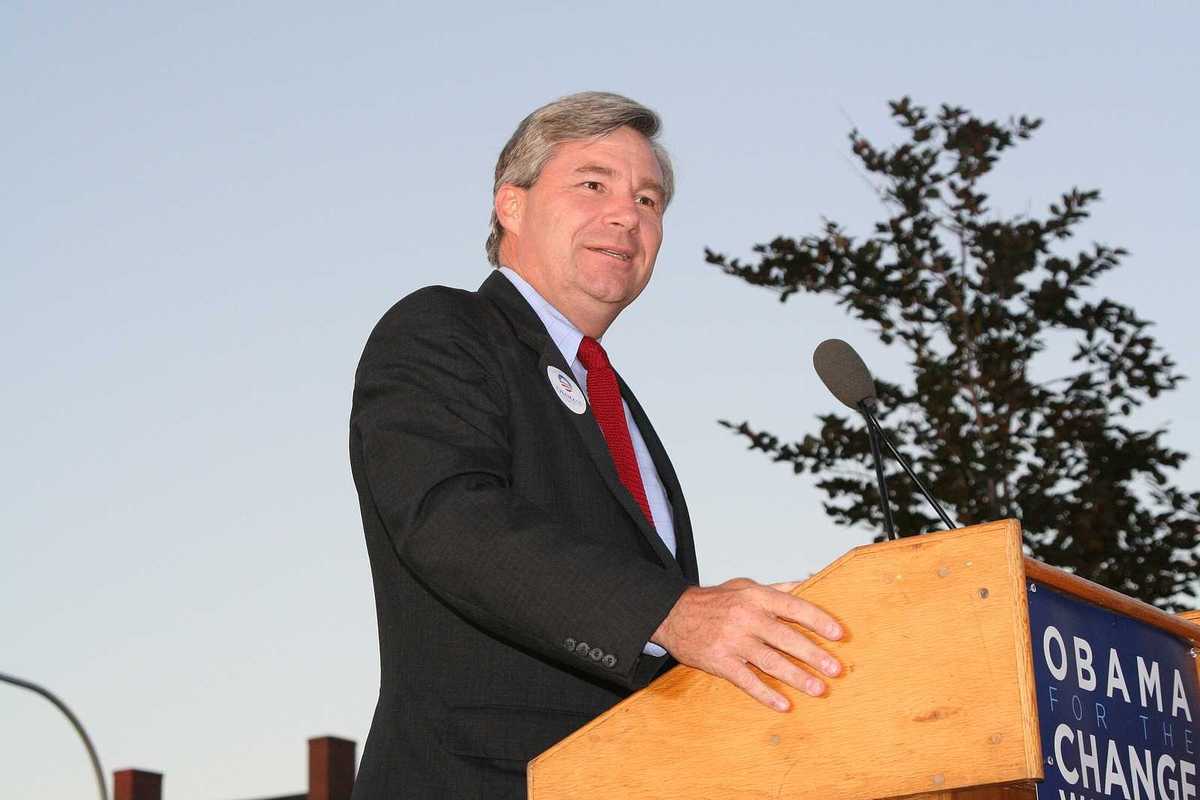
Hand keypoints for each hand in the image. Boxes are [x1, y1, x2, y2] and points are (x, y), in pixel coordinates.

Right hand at [650, 578, 842, 711]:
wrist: (673, 614)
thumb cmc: (714, 600)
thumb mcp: (745, 586)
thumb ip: (779, 589)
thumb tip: (810, 583)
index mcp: (756, 597)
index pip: (794, 607)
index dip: (818, 620)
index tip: (839, 634)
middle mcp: (746, 617)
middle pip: (786, 638)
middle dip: (814, 654)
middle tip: (835, 669)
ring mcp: (733, 641)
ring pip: (771, 661)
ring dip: (797, 677)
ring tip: (818, 688)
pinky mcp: (720, 662)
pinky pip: (747, 680)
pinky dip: (766, 694)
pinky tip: (783, 704)